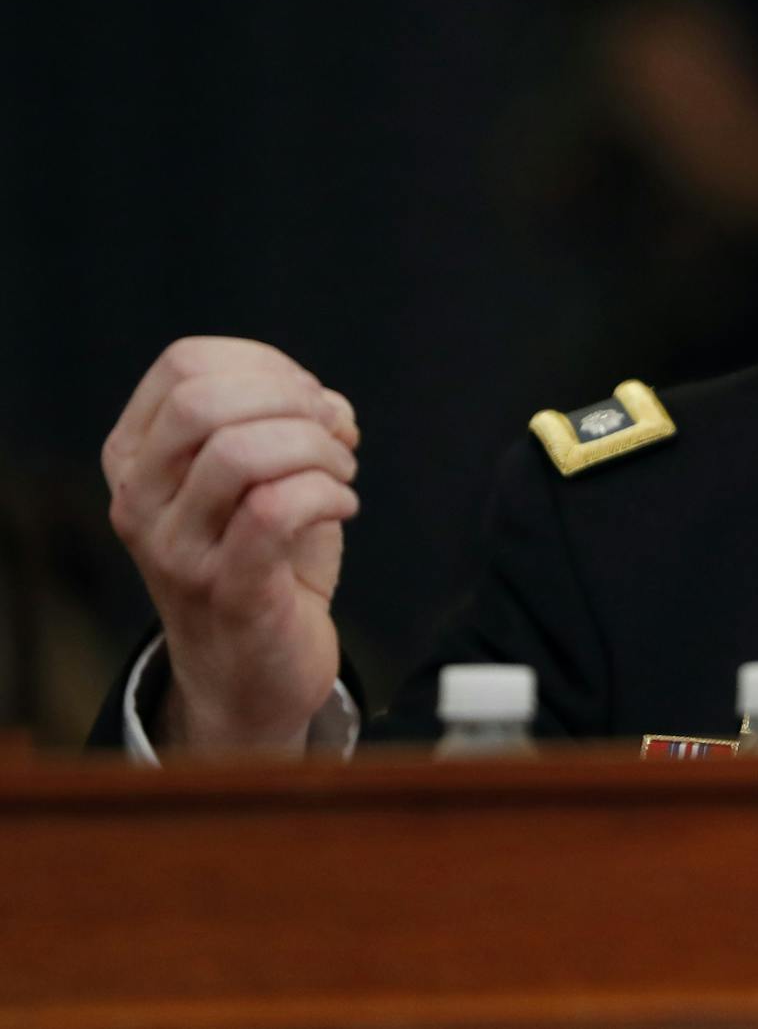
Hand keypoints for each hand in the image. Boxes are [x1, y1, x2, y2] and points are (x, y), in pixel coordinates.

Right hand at [101, 338, 360, 751]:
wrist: (252, 671)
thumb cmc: (260, 557)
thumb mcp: (257, 475)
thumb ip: (285, 420)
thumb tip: (327, 403)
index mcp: (135, 456)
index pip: (185, 364)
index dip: (266, 366)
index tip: (308, 400)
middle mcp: (138, 499)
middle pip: (204, 400)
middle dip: (292, 401)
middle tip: (332, 435)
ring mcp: (175, 549)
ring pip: (239, 451)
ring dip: (316, 449)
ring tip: (341, 473)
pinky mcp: (226, 591)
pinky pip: (275, 510)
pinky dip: (328, 493)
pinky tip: (344, 506)